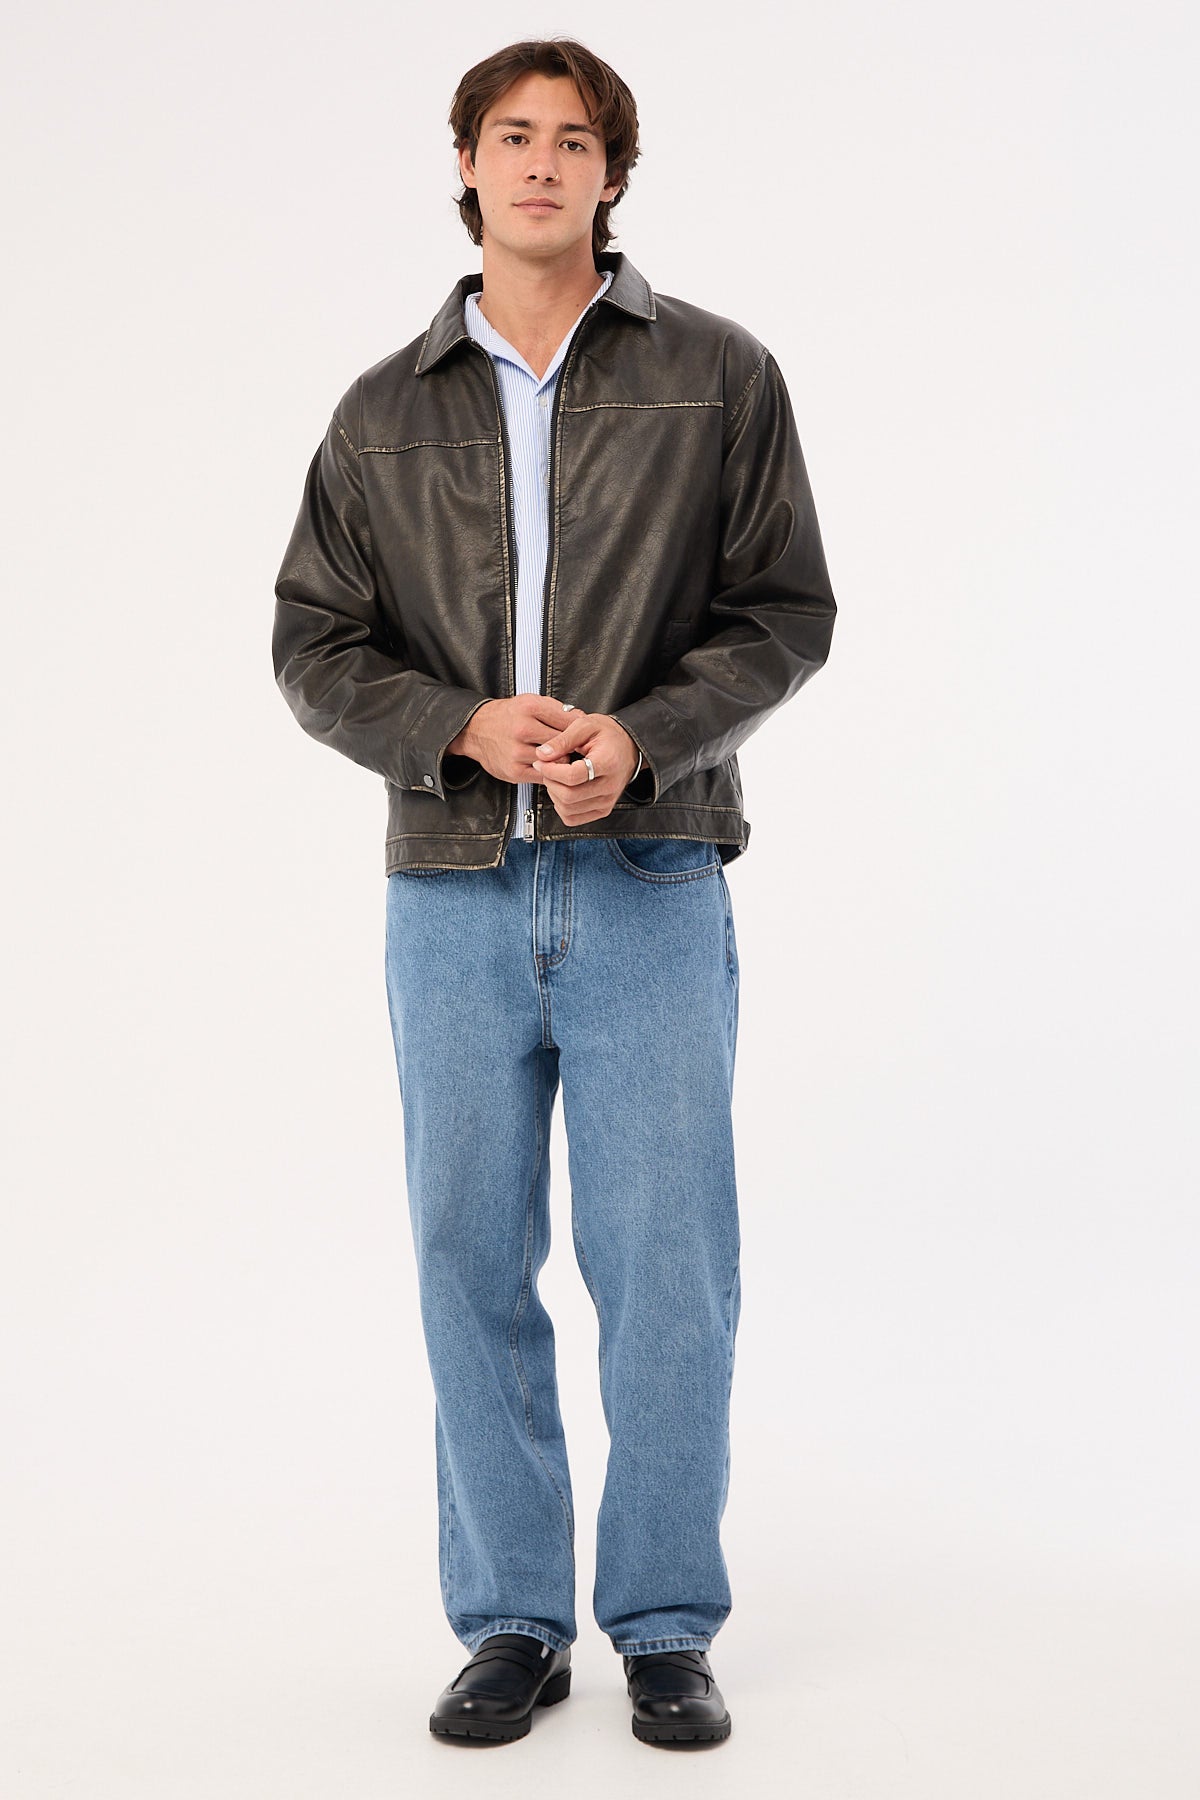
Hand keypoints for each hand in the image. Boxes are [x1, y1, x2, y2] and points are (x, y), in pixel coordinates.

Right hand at [447, 695, 581, 784]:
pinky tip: (550, 767)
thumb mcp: (529, 702)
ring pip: (556, 761)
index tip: (584, 734)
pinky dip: (550, 773)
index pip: (568, 721)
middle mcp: (523, 729)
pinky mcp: (515, 771)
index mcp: (530, 708)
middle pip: (564, 742)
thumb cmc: (506, 716)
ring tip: (563, 758)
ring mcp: (518, 752)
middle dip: (573, 746)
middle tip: (578, 749)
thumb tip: (581, 718)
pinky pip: (544, 776)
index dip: (580, 729)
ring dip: (562, 761)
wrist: (475, 730)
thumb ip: (556, 709)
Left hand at [531, 711, 640, 825]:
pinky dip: (561, 807)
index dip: (551, 770)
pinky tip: (562, 790)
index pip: (573, 776)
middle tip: (546, 769)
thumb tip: (542, 754)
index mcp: (608, 763)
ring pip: (568, 809)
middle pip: (569, 796)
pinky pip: (573, 818)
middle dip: (550, 782)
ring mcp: (607, 801)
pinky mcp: (602, 810)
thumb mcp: (585, 725)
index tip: (541, 761)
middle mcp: (610, 786)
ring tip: (555, 778)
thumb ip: (563, 739)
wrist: (628, 747)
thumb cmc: (607, 735)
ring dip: (554, 794)